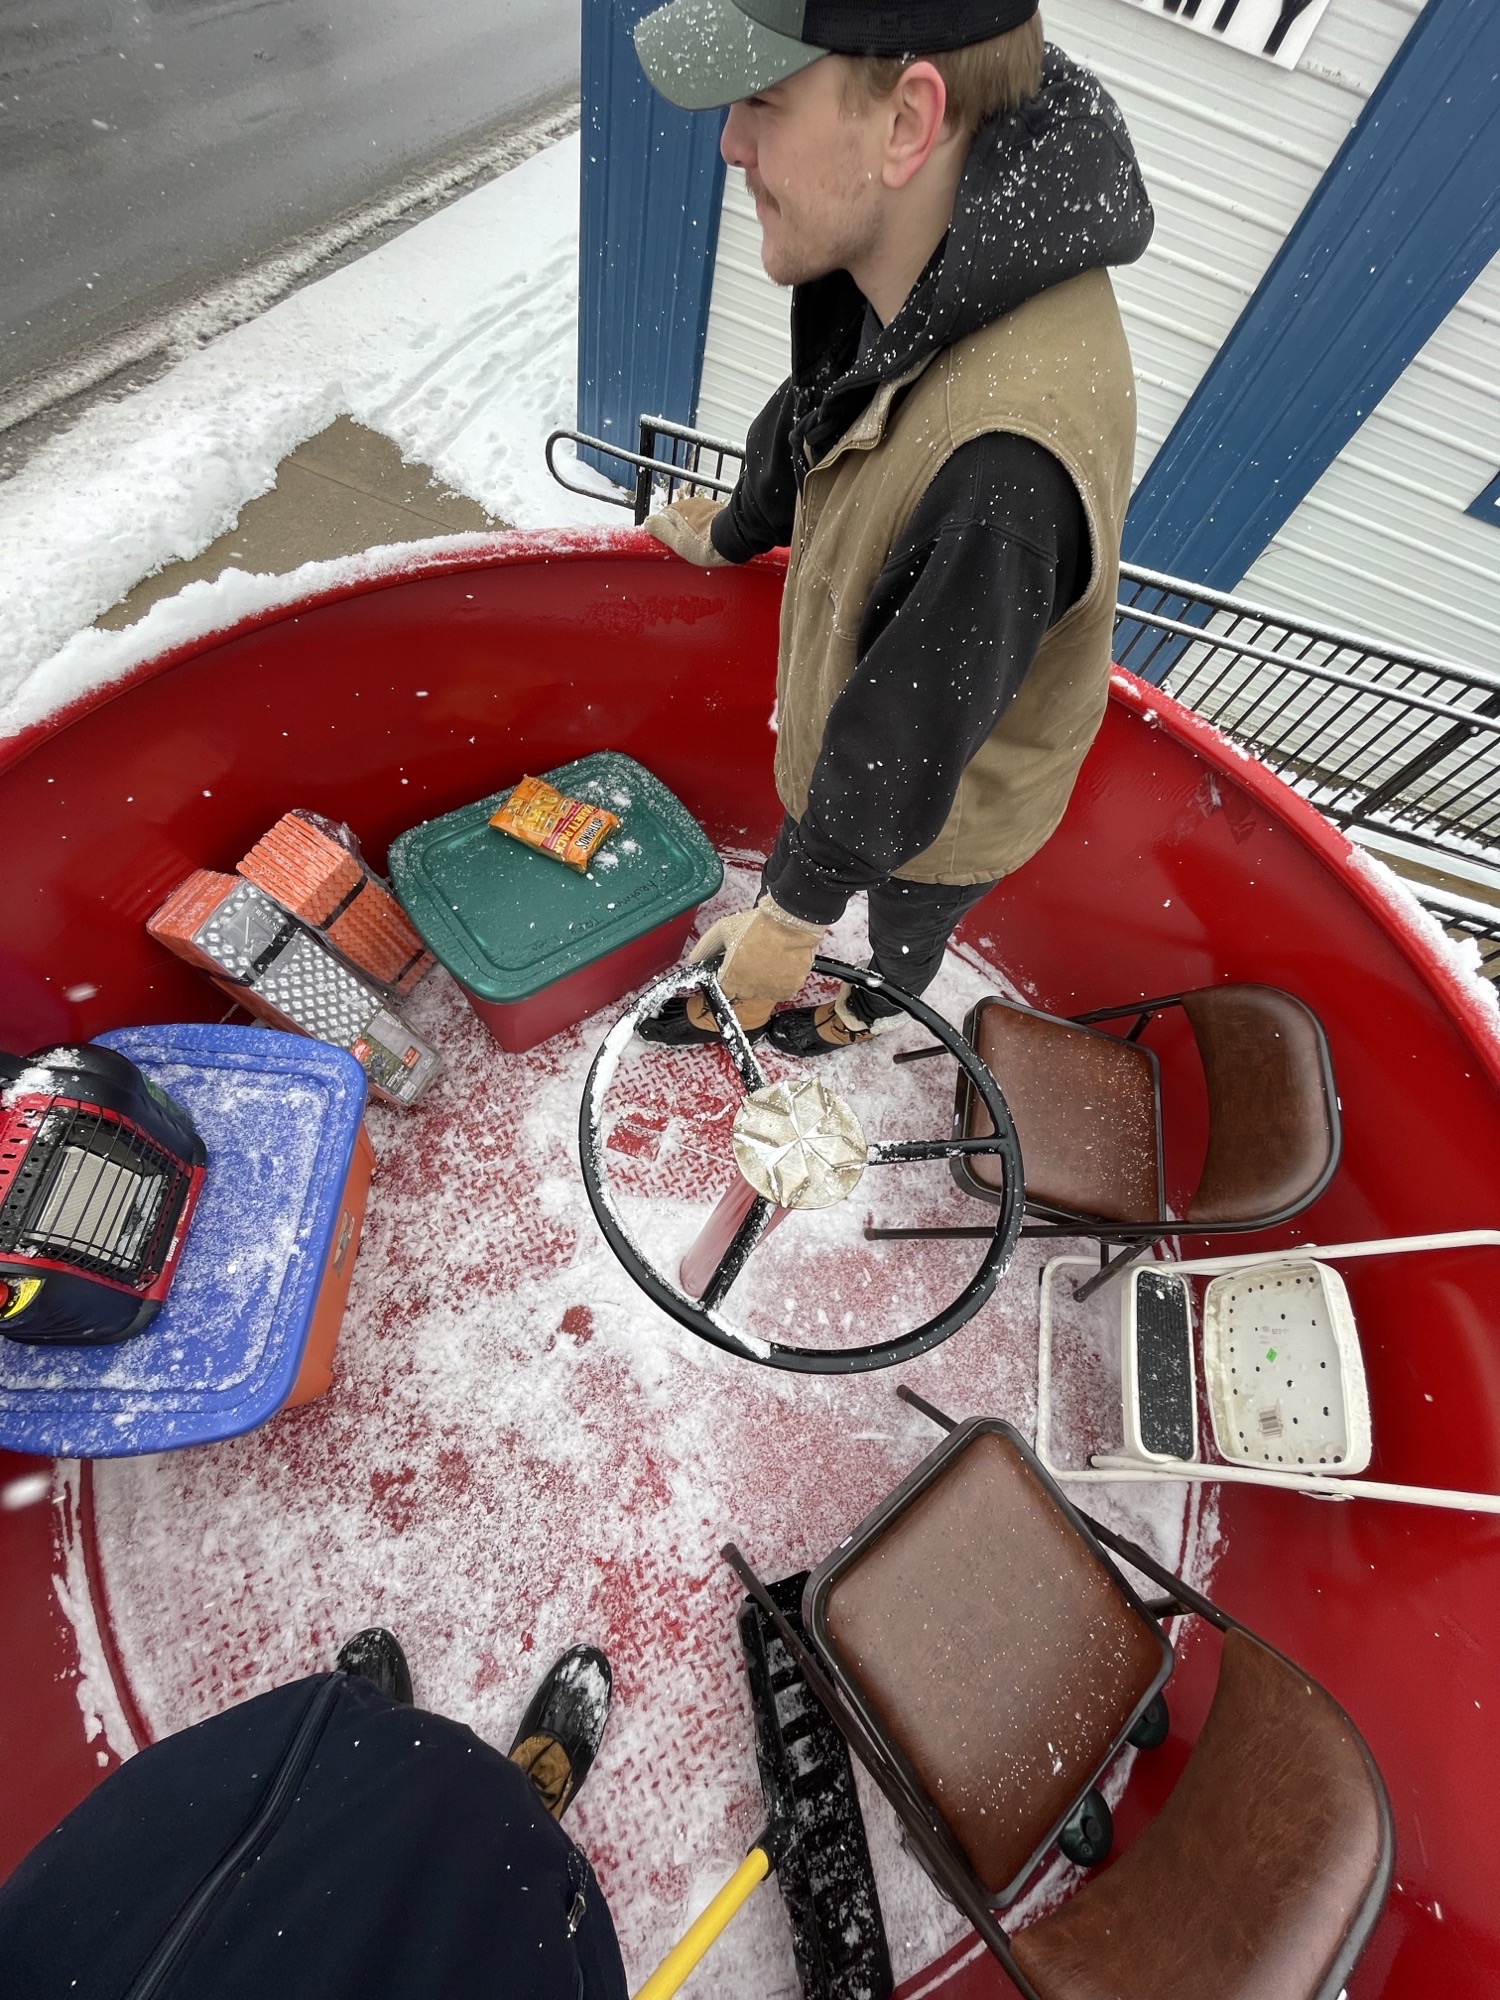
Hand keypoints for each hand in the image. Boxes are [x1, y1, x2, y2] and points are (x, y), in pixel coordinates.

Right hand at [642, 493, 728, 567]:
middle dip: (682, 531)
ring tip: (702, 544)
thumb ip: (659, 530)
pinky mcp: (717, 509)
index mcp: (675, 510)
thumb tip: (647, 522)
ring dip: (695, 529)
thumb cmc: (704, 544)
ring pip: (693, 518)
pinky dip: (707, 528)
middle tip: (689, 547)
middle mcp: (689, 503)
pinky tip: (712, 539)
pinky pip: (707, 519)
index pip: (663, 519)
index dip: (667, 533)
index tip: (673, 545)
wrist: (731, 538)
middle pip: (679, 518)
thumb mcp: (676, 541)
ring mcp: (704, 505)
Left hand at [689, 895, 822, 1003]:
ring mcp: (770, 992)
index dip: (729, 974)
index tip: (736, 963)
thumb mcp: (723, 930)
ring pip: (763, 990)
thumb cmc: (758, 924)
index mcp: (730, 980)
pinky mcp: (789, 989)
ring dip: (764, 978)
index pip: (724, 988)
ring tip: (769, 956)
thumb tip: (693, 960)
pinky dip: (782, 979)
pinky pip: (782, 989)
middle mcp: (749, 991)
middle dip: (746, 976)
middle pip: (743, 990)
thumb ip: (705, 947)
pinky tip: (781, 962)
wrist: (790, 921)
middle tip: (753, 955)